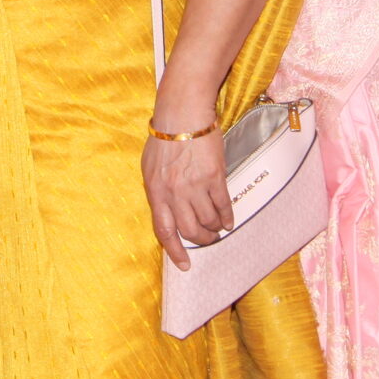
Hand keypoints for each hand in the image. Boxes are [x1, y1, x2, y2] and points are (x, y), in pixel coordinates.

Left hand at [143, 132, 231, 268]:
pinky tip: (228, 220)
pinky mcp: (214, 177)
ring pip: (208, 221)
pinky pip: (223, 206)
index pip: (164, 231)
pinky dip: (227, 216)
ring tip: (217, 228)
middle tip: (207, 240)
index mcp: (155, 191)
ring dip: (214, 229)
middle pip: (189, 231)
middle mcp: (174, 192)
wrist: (183, 114)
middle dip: (200, 241)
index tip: (184, 265)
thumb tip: (167, 213)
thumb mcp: (150, 168)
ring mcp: (195, 186)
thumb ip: (158, 192)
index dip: (175, 251)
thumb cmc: (165, 138)